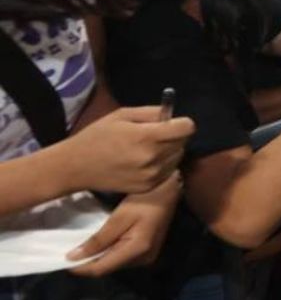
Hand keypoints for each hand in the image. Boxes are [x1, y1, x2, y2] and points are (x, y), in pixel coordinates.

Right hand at [65, 106, 193, 193]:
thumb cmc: (97, 136)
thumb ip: (152, 113)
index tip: (172, 122)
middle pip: (183, 142)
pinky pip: (168, 172)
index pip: (186, 128)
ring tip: (148, 148)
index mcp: (147, 137)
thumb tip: (172, 115)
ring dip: (170, 151)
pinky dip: (162, 165)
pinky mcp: (148, 187)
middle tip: (156, 134)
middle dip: (175, 136)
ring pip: (177, 157)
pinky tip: (144, 161)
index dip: (182, 123)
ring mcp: (152, 175)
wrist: (75, 167)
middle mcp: (153, 158)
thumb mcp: (122, 115)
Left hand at [67, 173, 181, 275]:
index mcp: (137, 251)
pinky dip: (109, 252)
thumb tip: (73, 257)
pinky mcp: (147, 252)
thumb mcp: (119, 217)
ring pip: (114, 264)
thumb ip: (98, 240)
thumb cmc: (145, 199)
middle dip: (88, 262)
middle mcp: (143, 259)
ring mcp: (147, 257)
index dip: (80, 268)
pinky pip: (122, 257)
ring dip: (98, 257)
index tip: (61, 260)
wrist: (170, 191)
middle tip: (69, 251)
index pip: (102, 269)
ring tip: (82, 247)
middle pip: (108, 268)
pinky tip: (100, 244)